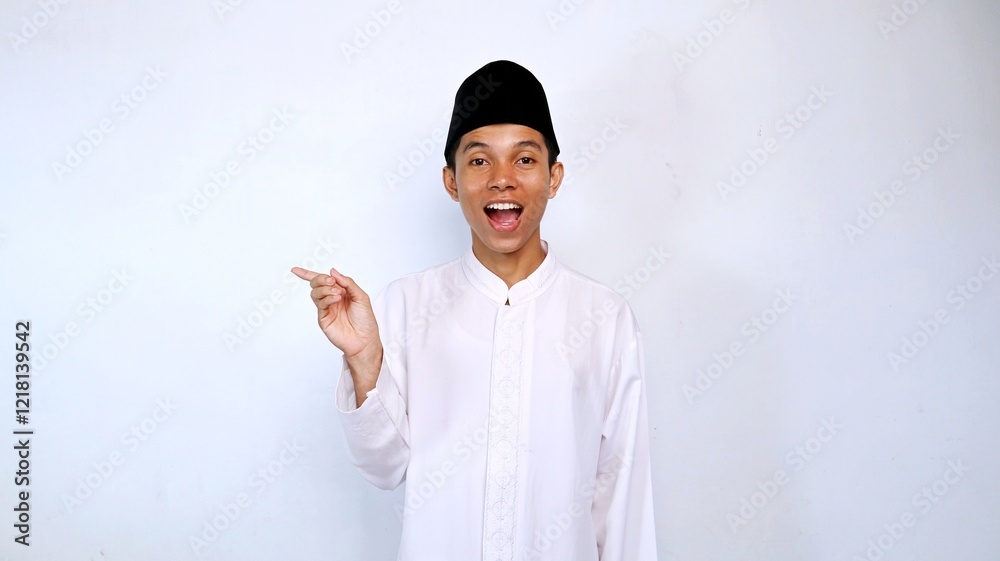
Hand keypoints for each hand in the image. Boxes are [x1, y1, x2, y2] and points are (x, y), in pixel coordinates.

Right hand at [291, 266, 382, 399]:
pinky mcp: (324, 318)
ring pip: (315, 293)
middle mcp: (331, 299)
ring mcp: (327, 309)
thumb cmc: (365, 320)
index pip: (322, 281)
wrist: (365, 339)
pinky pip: (320, 304)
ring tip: (337, 294)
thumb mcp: (361, 296)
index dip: (307, 274)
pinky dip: (327, 298)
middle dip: (320, 279)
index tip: (295, 270)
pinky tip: (336, 299)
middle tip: (331, 282)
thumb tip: (332, 272)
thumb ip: (348, 283)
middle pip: (316, 284)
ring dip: (325, 289)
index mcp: (340, 291)